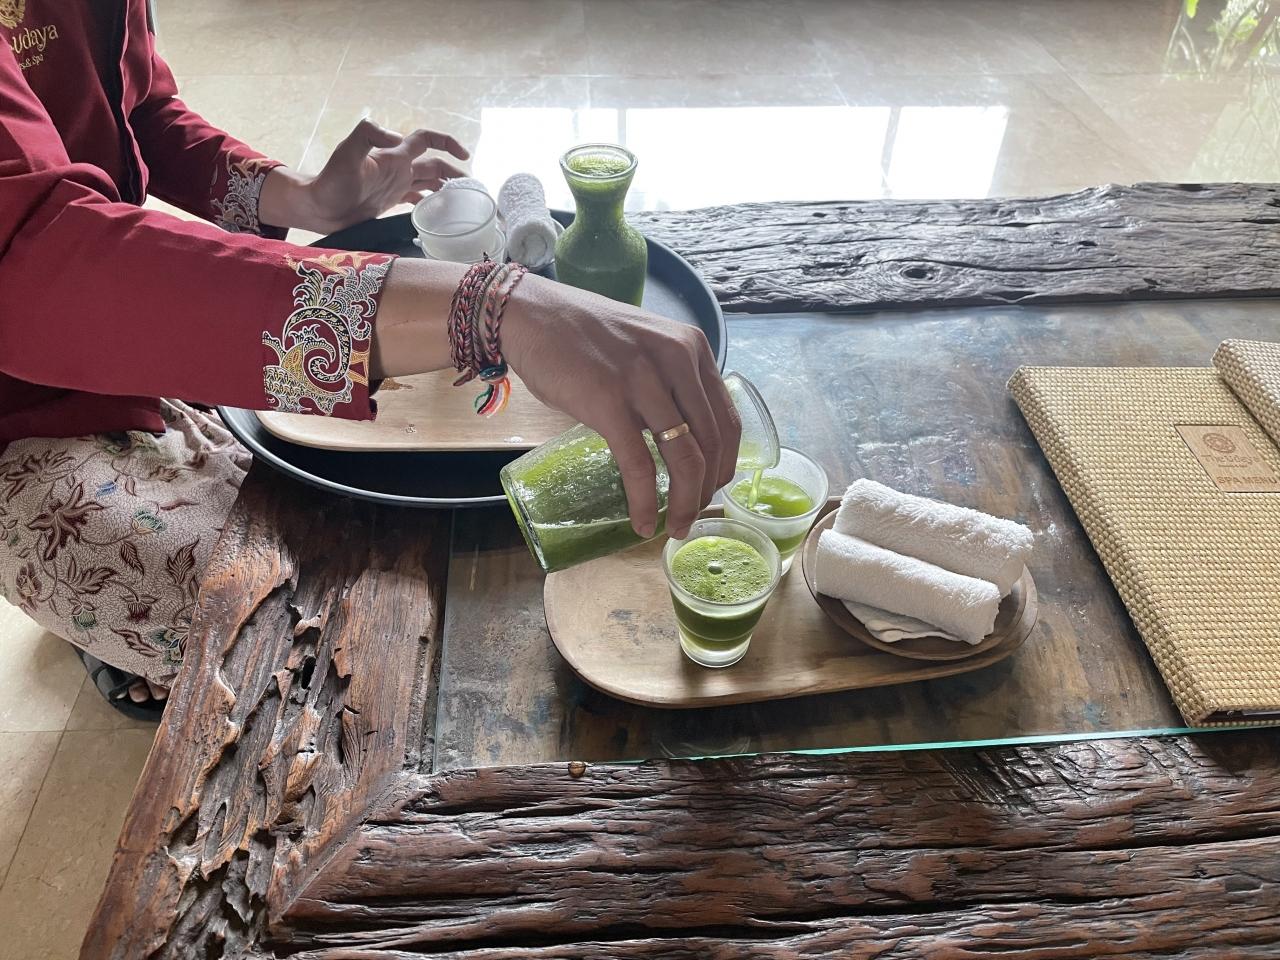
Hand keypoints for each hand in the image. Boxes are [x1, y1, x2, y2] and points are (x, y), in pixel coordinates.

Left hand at [263, 119, 469, 233]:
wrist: (319, 206)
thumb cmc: (332, 180)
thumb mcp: (347, 152)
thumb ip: (368, 134)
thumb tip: (397, 137)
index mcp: (394, 155)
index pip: (425, 140)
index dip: (446, 142)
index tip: (464, 154)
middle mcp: (399, 168)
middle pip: (434, 165)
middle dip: (454, 172)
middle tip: (472, 189)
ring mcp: (395, 186)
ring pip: (429, 183)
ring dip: (446, 188)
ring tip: (463, 202)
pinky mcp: (391, 203)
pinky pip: (418, 200)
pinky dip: (431, 204)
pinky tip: (439, 214)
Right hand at [501, 275, 740, 539]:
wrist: (529, 314)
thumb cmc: (580, 335)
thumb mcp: (644, 347)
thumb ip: (668, 381)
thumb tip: (678, 435)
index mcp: (691, 348)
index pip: (727, 418)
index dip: (725, 464)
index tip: (710, 489)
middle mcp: (677, 361)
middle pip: (712, 443)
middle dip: (706, 490)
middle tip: (691, 516)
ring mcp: (644, 381)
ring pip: (684, 458)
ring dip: (684, 502)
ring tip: (674, 526)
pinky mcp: (609, 403)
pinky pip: (639, 464)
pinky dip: (644, 501)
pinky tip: (642, 522)